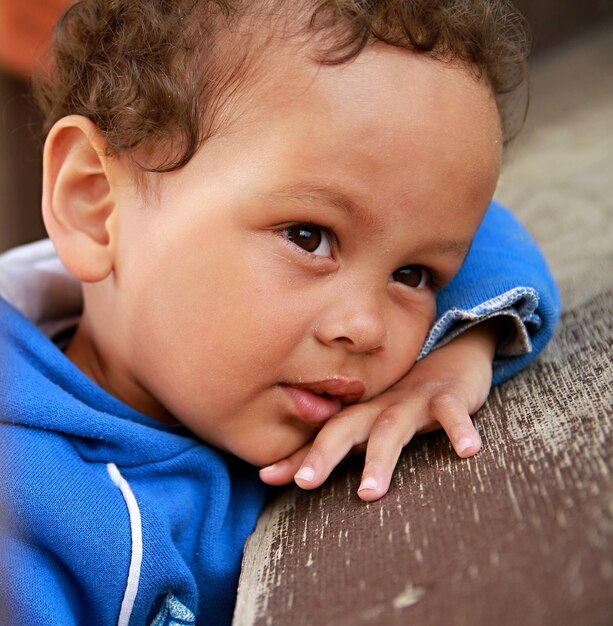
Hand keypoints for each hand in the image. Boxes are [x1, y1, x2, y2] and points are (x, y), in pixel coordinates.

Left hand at [259, 319, 500, 501]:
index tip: (265, 477)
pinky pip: (453, 411)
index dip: (296, 456)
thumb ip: (346, 445)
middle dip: (323, 452)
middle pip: (347, 427)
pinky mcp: (448, 394)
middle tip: (304, 482)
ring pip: (392, 427)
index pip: (323, 436)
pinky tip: (467, 450)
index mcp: (361, 414)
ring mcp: (413, 399)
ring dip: (380, 457)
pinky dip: (458, 428)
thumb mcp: (376, 422)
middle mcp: (380, 405)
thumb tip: (300, 473)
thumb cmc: (407, 398)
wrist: (452, 351)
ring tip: (369, 492)